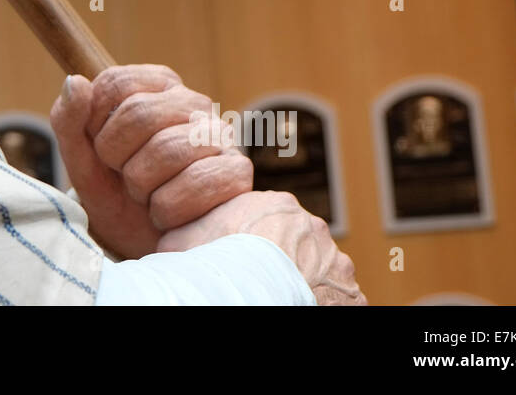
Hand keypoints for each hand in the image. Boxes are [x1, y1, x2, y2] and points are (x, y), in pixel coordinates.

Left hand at [50, 64, 253, 260]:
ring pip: (167, 149)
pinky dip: (168, 208)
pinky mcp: (237, 171)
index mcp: (156, 85)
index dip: (95, 122)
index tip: (99, 148)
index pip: (116, 83)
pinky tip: (169, 213)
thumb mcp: (82, 159)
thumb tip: (75, 81)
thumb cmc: (115, 192)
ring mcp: (220, 134)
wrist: (144, 245)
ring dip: (141, 186)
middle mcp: (193, 102)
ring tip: (146, 195)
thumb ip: (70, 119)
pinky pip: (195, 183)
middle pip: (140, 113)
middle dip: (116, 156)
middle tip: (123, 176)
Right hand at [157, 190, 366, 304]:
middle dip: (283, 264)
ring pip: (320, 275)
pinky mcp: (350, 295)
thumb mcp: (179, 238)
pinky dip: (319, 306)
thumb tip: (165, 232)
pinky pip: (336, 301)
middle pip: (297, 247)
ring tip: (277, 299)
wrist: (252, 289)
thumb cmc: (214, 261)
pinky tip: (295, 308)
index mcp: (276, 207)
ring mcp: (336, 262)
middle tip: (259, 284)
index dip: (250, 244)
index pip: (266, 222)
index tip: (238, 262)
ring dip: (304, 287)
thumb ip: (182, 229)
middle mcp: (313, 229)